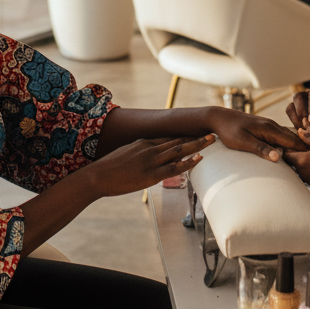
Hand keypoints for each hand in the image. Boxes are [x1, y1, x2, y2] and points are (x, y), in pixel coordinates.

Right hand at [87, 135, 212, 196]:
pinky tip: (199, 159)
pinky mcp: (151, 174)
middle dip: (196, 136)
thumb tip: (143, 155)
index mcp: (144, 142)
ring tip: (211, 140)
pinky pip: (173, 167)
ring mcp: (151, 160)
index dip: (185, 135)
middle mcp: (150, 147)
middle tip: (211, 132)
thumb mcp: (125, 153)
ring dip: (197, 144)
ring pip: (179, 149)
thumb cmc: (108, 168)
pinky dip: (188, 162)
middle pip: (178, 140)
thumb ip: (137, 152)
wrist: (98, 175)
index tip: (197, 132)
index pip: (169, 136)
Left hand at [209, 107, 306, 160]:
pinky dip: (287, 145)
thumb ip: (260, 148)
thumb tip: (278, 158)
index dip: (304, 151)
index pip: (292, 141)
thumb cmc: (229, 130)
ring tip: (308, 160)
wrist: (219, 118)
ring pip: (287, 138)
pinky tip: (290, 154)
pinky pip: (280, 138)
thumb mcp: (243, 141)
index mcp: (269, 128)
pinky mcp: (264, 129)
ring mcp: (268, 127)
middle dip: (304, 150)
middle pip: (292, 139)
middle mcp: (271, 126)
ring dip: (296, 148)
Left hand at [284, 130, 309, 192]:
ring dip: (301, 161)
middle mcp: (304, 174)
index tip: (291, 139)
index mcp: (303, 161)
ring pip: (299, 170)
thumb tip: (299, 131)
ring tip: (309, 151)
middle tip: (299, 143)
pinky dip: (309, 168)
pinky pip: (307, 175)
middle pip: (291, 163)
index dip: (287, 145)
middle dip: (293, 153)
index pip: (286, 154)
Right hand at [286, 86, 309, 143]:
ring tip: (306, 128)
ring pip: (291, 106)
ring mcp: (301, 104)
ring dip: (297, 118)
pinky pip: (290, 114)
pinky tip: (303, 130)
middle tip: (307, 124)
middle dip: (301, 111)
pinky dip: (294, 122)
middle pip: (298, 97)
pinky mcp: (296, 112)